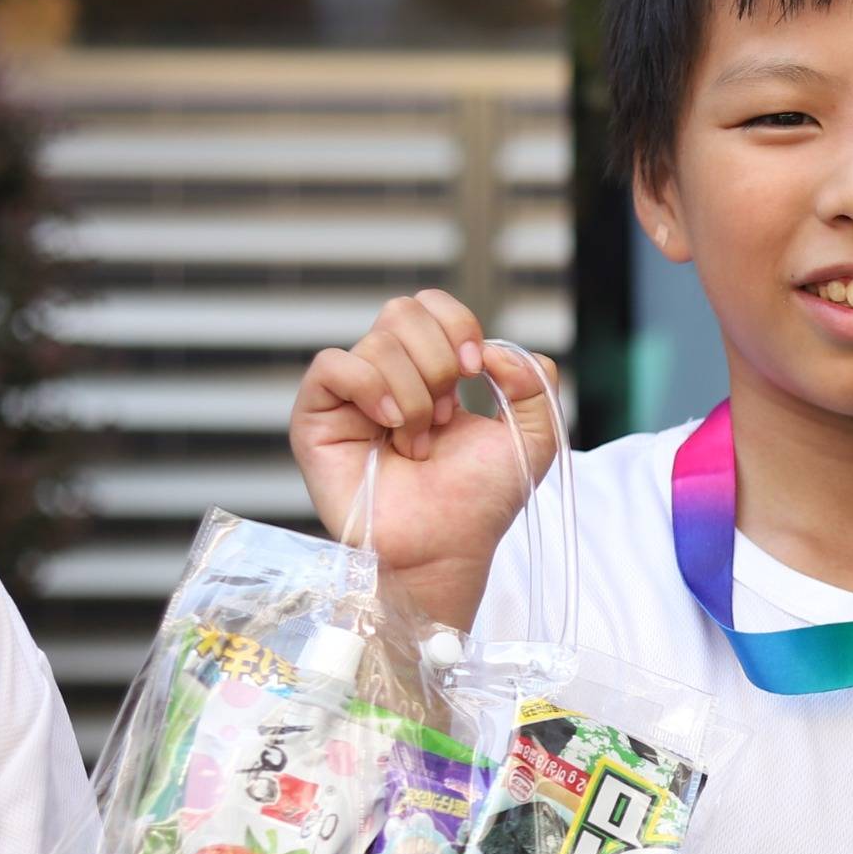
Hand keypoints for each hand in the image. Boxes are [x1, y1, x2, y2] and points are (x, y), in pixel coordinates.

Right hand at [293, 290, 562, 604]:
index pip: (432, 306)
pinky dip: (370, 386)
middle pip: (403, 311)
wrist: (446, 547)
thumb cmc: (479, 500)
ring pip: (378, 343)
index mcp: (431, 370)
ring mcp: (350, 395)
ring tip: (418, 444)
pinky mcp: (316, 416)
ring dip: (415, 396)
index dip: (458, 325)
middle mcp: (387, 375)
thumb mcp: (534, 435)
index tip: (477, 372)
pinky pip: (332, 365)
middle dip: (439, 362)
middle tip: (445, 417)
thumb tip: (496, 350)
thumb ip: (536, 380)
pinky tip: (391, 422)